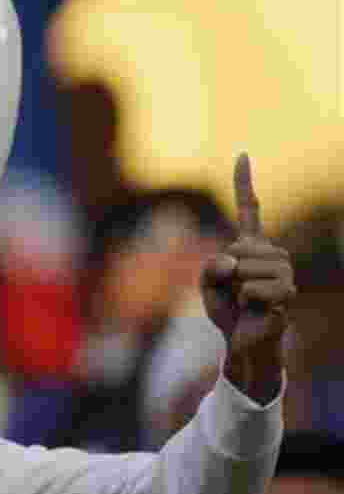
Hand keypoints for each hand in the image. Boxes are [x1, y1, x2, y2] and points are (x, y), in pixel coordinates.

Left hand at [201, 154, 294, 402]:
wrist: (241, 339)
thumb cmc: (225, 309)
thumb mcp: (206, 283)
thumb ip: (210, 267)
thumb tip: (232, 261)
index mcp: (250, 244)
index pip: (248, 208)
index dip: (244, 182)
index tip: (241, 154)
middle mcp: (272, 252)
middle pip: (236, 248)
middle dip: (224, 272)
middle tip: (233, 290)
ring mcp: (284, 271)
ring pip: (244, 268)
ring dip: (235, 288)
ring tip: (245, 299)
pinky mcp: (287, 291)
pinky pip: (254, 288)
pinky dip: (246, 299)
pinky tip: (255, 307)